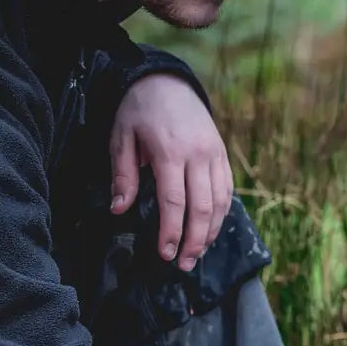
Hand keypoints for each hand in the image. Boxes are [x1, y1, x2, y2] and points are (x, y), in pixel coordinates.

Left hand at [109, 73, 232, 271]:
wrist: (167, 80)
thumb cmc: (138, 111)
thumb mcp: (121, 138)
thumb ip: (123, 176)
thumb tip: (119, 210)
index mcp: (169, 151)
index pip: (174, 201)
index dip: (171, 232)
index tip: (165, 254)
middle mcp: (197, 153)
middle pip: (202, 207)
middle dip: (195, 241)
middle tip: (184, 265)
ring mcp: (214, 153)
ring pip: (220, 201)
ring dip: (211, 232)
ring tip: (198, 255)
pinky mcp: (222, 153)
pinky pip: (227, 189)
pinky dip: (222, 214)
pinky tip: (211, 231)